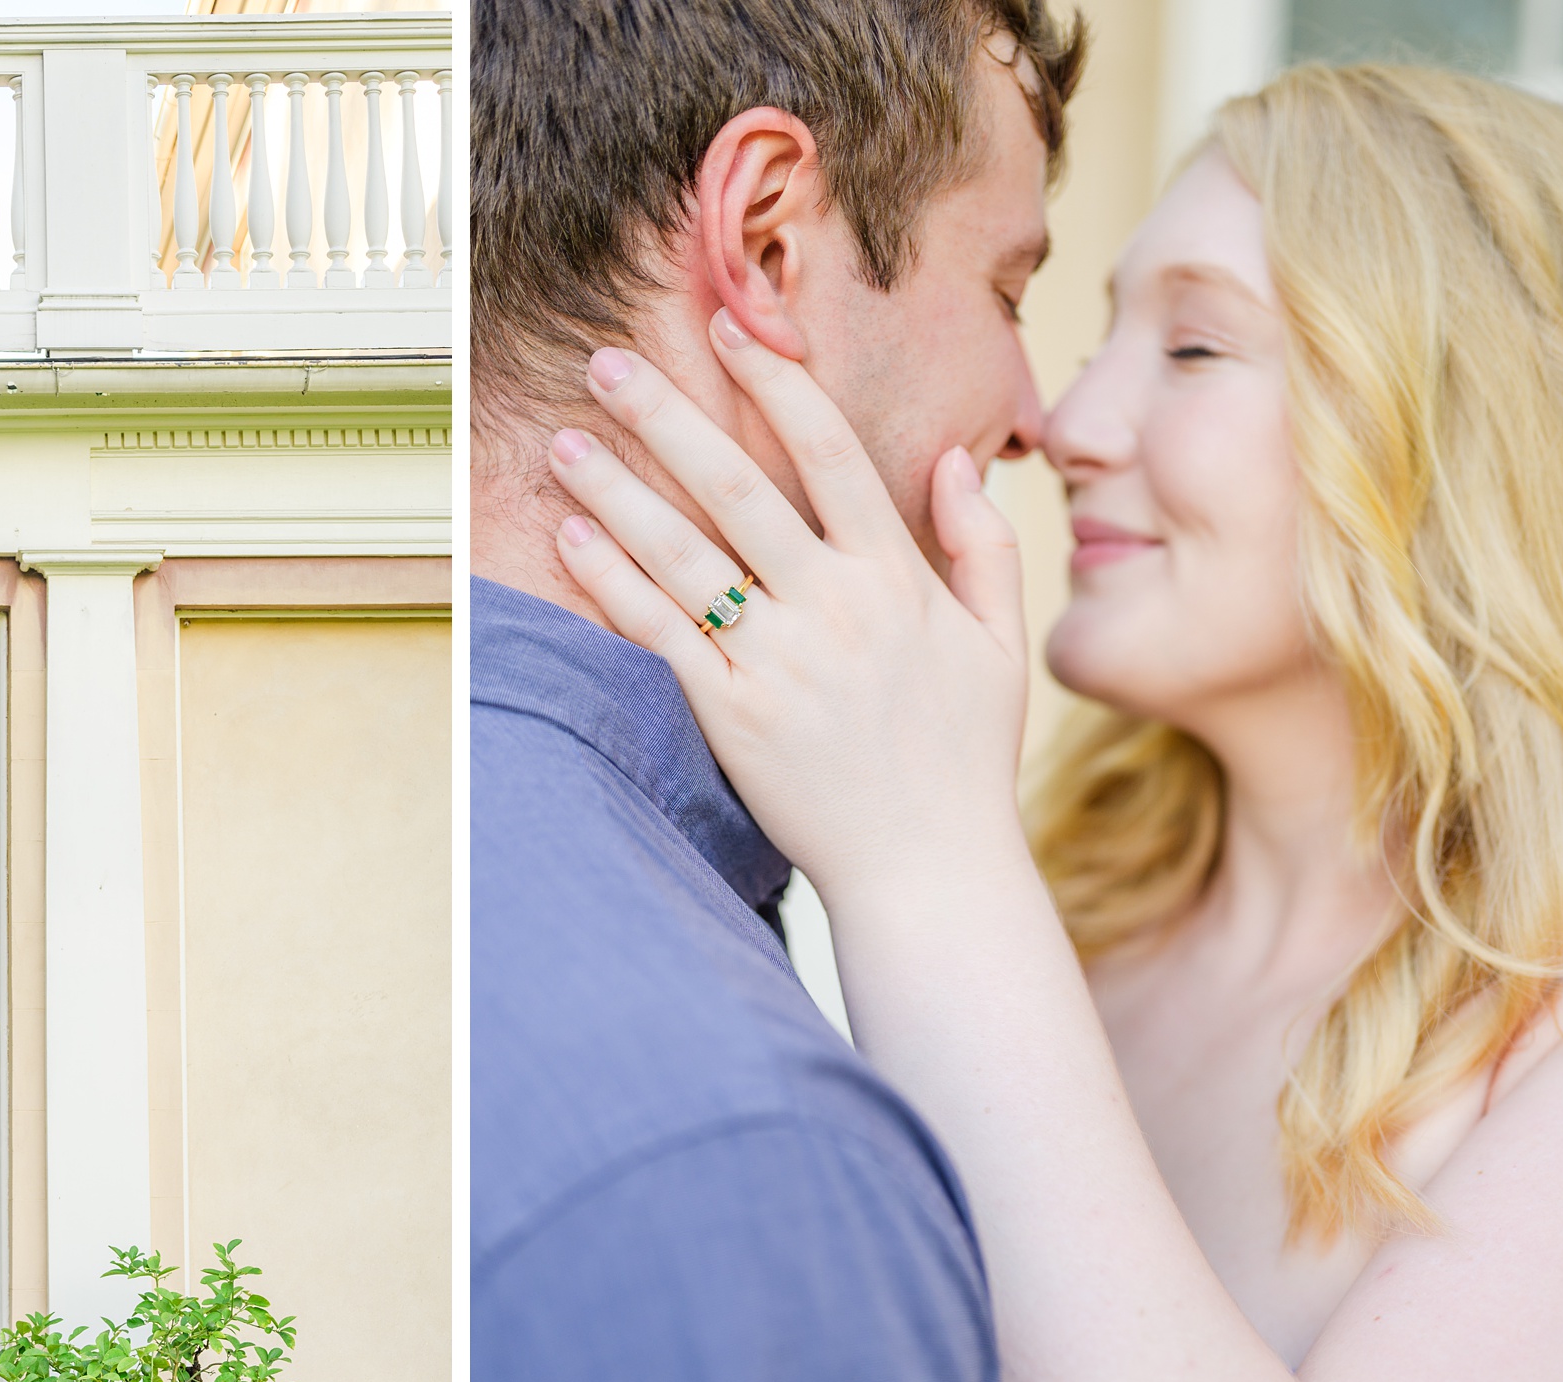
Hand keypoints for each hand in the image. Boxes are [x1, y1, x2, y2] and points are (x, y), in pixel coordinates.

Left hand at [547, 314, 1032, 909]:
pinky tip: (571, 540)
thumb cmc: (963, 759)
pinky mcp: (733, 718)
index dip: (776, 382)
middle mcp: (833, 609)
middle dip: (666, 416)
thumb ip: (981, 545)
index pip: (830, 453)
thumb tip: (951, 458)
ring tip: (563, 444)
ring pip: (685, 556)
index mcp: (895, 579)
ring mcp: (779, 663)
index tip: (728, 328)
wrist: (930, 871)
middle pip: (738, 487)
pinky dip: (613, 585)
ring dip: (617, 492)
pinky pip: (662, 636)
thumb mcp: (1000, 645)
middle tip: (604, 361)